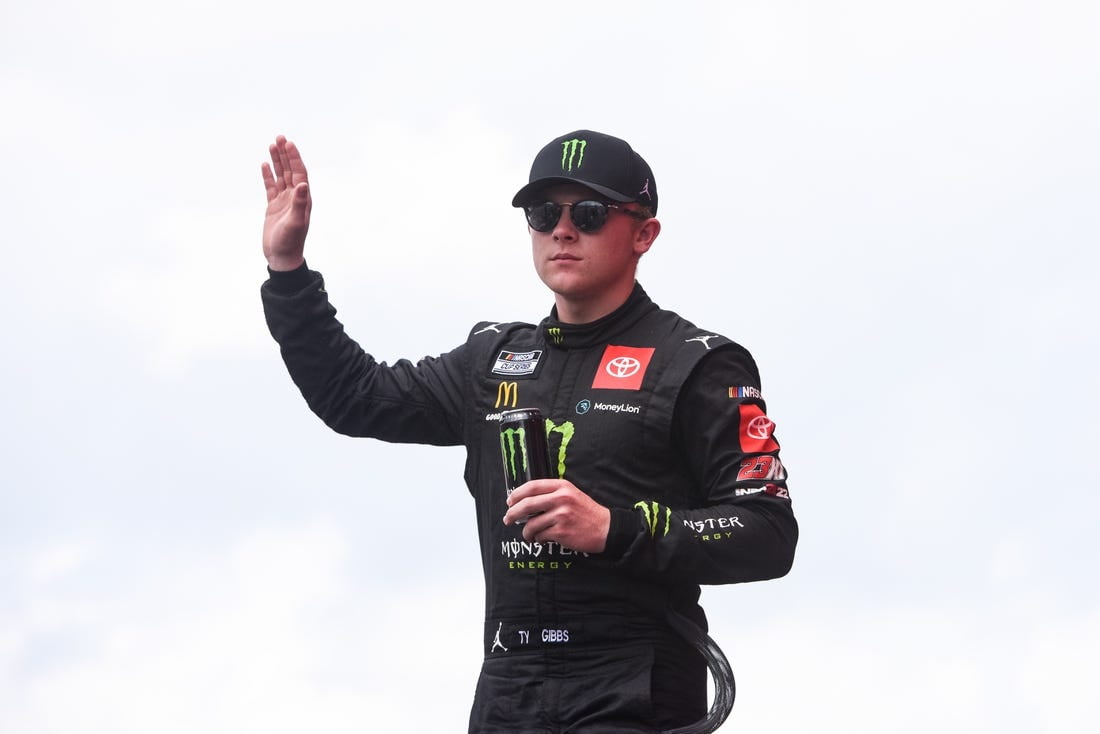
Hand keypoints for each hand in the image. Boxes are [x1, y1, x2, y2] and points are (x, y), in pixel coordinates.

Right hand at [261, 135, 311, 270]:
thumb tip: (303, 185)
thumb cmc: (290, 242)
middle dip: (286, 154)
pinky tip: (265, 164)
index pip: (300, 173)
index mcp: (303, 199)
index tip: (289, 143)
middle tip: (280, 137)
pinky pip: (271, 187)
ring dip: (277, 161)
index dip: (295, 158)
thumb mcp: (295, 223)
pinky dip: (268, 175)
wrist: (282, 257)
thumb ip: (300, 203)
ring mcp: (284, 201)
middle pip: (291, 170)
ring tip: (272, 145)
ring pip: (281, 176)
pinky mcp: (274, 207)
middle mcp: (295, 197)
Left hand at [503, 479, 610, 553]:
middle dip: (513, 513)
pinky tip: (543, 539)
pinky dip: (538, 539)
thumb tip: (526, 501)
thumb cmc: (587, 512)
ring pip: (531, 524)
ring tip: (529, 535)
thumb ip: (552, 494)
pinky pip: (540, 536)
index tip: (510, 501)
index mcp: (562, 486)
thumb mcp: (572, 494)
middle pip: (527, 504)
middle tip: (507, 519)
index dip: (517, 494)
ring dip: (526, 532)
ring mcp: (561, 515)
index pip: (532, 486)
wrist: (606, 528)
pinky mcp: (561, 531)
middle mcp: (561, 499)